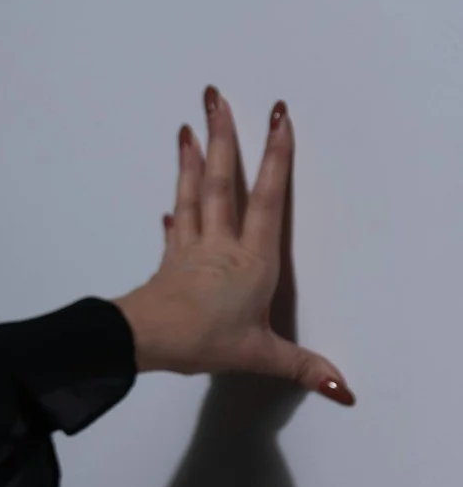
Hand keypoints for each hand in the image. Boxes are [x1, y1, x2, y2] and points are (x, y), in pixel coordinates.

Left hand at [114, 85, 352, 404]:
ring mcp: (191, 250)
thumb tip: (342, 389)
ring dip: (191, 161)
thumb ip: (300, 366)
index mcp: (251, 259)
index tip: (276, 118)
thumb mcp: (258, 354)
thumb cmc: (201, 340)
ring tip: (188, 127)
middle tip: (216, 97)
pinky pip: (173, 230)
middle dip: (224, 139)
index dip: (275, 159)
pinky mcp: (168, 263)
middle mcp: (221, 245)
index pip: (269, 200)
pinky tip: (168, 205)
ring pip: (193, 195)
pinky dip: (173, 213)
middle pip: (223, 182)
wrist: (143, 342)